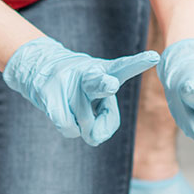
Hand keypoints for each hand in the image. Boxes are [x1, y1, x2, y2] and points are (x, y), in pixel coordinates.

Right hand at [3, 38, 157, 146]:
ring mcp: (66, 82)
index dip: (138, 63)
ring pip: (84, 122)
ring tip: (75, 108)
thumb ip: (106, 120)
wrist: (39, 68)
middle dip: (104, 85)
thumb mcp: (98, 100)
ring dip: (83, 125)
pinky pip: (67, 126)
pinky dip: (70, 129)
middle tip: (111, 84)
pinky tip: (64, 114)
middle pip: (98, 83)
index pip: (123, 67)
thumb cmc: (79, 89)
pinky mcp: (48, 92)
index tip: (154, 56)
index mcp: (104, 70)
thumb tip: (93, 137)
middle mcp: (87, 73)